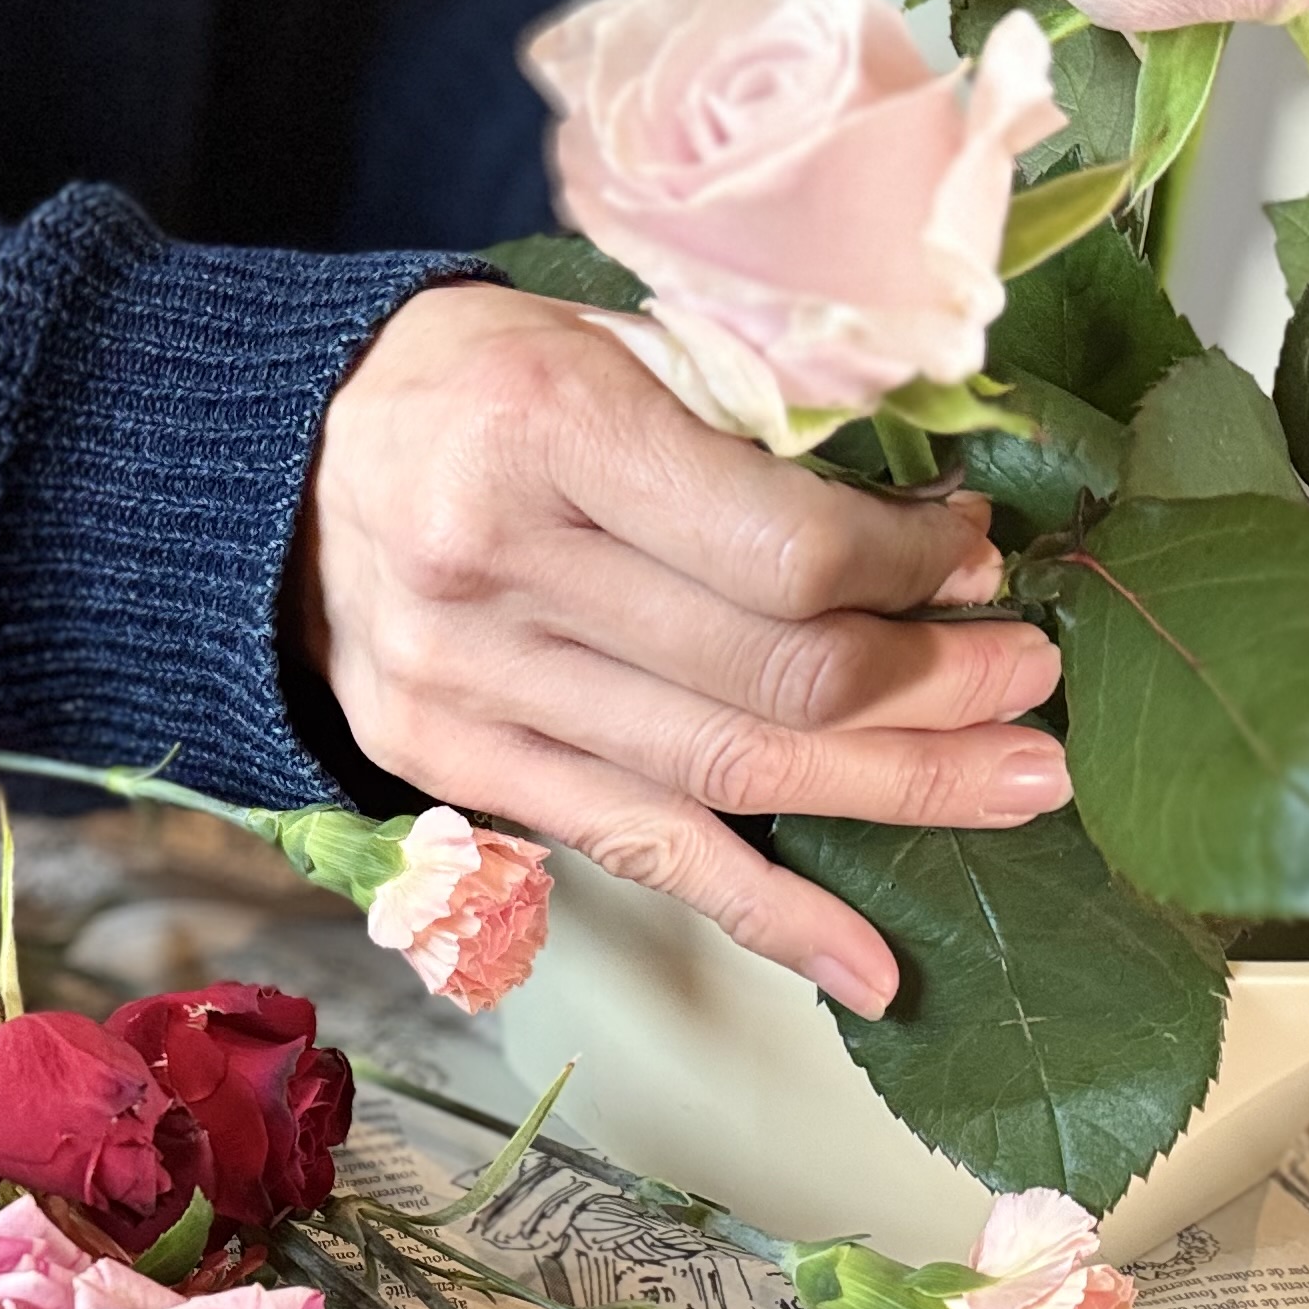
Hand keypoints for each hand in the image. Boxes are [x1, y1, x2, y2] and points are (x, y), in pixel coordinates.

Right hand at [293, 283, 1068, 1015]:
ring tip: (1012, 783)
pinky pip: (640, 855)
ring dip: (894, 792)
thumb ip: (748, 431)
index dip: (912, 576)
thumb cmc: (472, 381)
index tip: (975, 562)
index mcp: (544, 431)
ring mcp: (466, 689)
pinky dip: (765, 917)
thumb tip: (932, 537)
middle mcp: (495, 571)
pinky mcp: (453, 769)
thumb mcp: (609, 343)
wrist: (274, 466)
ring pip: (728, 778)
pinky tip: (867, 965)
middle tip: (1033, 682)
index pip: (783, 553)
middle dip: (936, 689)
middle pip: (771, 680)